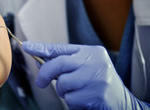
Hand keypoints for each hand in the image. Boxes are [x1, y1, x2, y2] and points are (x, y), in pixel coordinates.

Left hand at [22, 41, 149, 109]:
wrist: (123, 102)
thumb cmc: (98, 83)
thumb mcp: (84, 67)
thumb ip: (64, 64)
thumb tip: (39, 61)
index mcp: (90, 51)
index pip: (60, 48)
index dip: (40, 47)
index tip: (26, 46)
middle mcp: (95, 61)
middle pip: (58, 63)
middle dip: (45, 73)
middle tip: (39, 82)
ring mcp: (97, 77)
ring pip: (63, 83)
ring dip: (63, 91)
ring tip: (77, 92)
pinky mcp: (97, 93)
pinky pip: (71, 98)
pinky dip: (72, 101)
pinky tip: (84, 100)